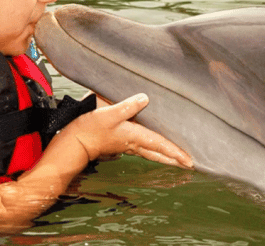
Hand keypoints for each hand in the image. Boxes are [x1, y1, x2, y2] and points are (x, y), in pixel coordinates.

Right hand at [67, 93, 192, 168]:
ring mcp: (126, 145)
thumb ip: (127, 106)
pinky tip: (153, 147)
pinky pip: (142, 148)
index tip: (190, 162)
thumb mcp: (109, 114)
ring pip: (151, 152)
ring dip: (165, 156)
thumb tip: (145, 98)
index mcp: (134, 136)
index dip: (175, 152)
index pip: (160, 145)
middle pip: (158, 153)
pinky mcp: (120, 142)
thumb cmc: (91, 128)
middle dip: (174, 159)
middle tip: (189, 165)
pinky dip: (153, 150)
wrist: (75, 142)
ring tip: (176, 158)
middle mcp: (133, 143)